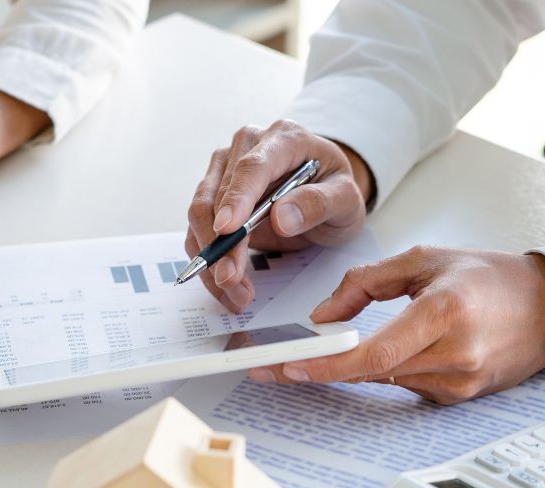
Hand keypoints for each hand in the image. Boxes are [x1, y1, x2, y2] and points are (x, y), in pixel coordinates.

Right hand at [185, 120, 373, 312]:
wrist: (325, 194)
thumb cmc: (334, 190)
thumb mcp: (345, 199)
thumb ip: (318, 204)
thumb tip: (281, 218)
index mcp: (284, 138)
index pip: (252, 167)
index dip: (236, 199)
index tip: (226, 230)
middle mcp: (247, 147)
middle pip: (218, 195)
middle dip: (221, 245)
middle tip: (232, 281)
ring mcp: (225, 169)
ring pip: (200, 214)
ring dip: (211, 258)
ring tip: (235, 292)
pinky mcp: (214, 194)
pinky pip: (199, 229)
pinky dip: (209, 261)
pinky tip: (227, 286)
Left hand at [249, 246, 544, 404]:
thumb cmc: (491, 278)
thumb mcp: (424, 260)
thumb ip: (366, 284)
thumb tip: (324, 317)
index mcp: (446, 313)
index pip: (374, 353)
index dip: (328, 366)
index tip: (290, 366)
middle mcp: (455, 355)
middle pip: (372, 372)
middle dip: (323, 368)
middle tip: (277, 366)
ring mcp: (459, 383)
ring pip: (385, 380)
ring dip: (353, 368)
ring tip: (322, 353)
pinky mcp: (459, 398)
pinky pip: (405, 385)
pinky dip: (386, 369)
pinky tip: (386, 351)